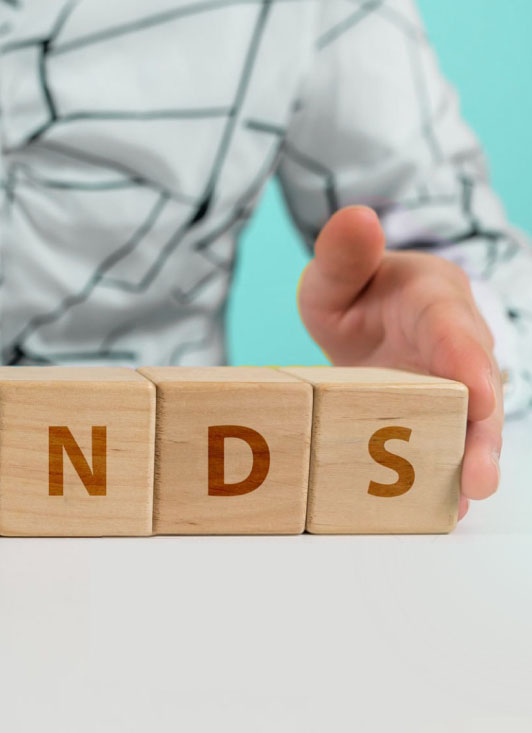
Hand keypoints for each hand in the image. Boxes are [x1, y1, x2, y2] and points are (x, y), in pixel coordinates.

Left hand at [298, 206, 502, 519]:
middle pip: (475, 389)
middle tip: (480, 478)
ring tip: (467, 502)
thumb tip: (357, 216)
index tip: (477, 395)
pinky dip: (444, 475)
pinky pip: (445, 443)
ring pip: (467, 424)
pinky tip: (441, 512)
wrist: (365, 314)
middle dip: (480, 433)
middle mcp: (454, 346)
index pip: (456, 331)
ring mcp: (448, 385)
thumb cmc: (355, 289)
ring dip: (469, 462)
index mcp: (435, 302)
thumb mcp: (336, 272)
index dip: (468, 363)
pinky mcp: (436, 414)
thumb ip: (343, 253)